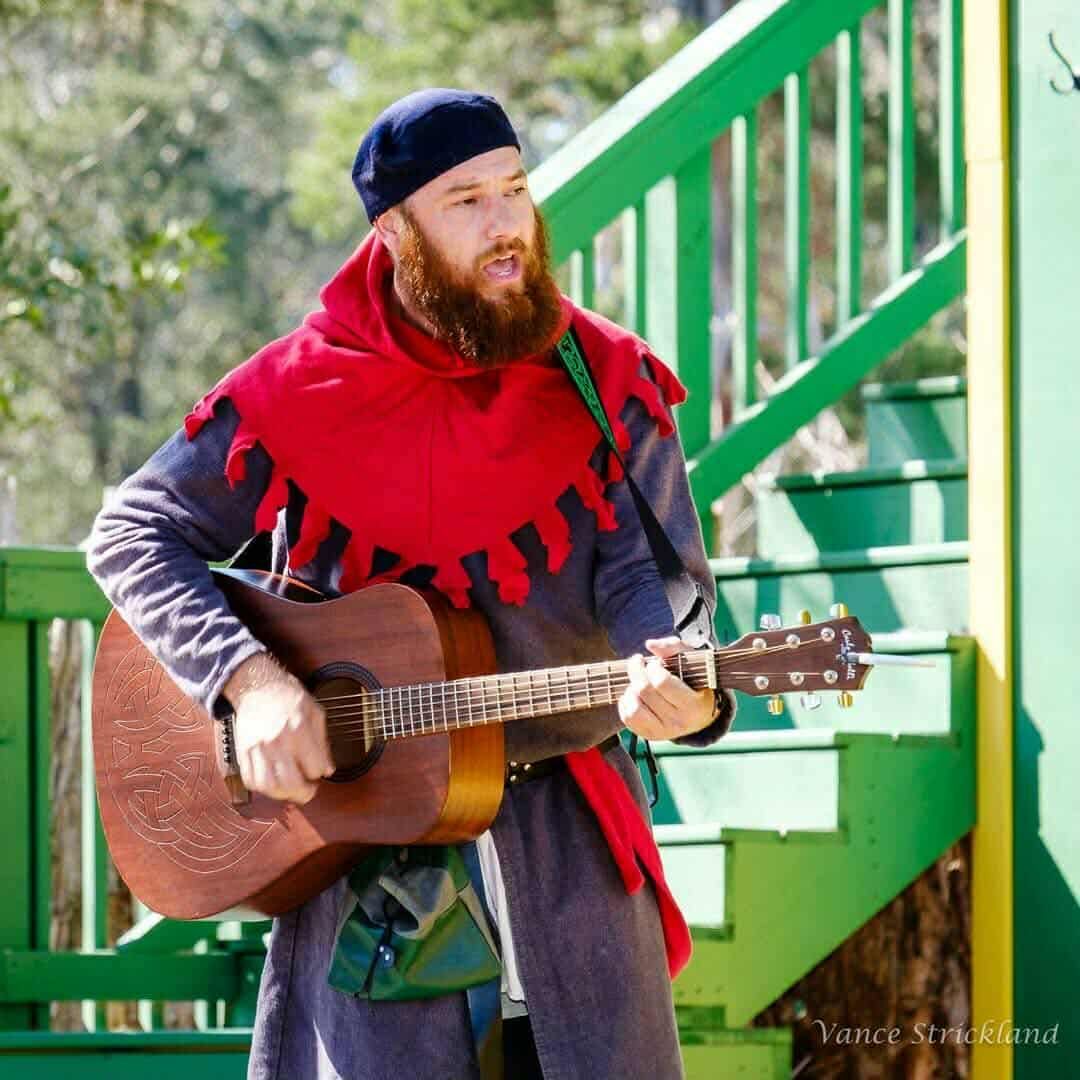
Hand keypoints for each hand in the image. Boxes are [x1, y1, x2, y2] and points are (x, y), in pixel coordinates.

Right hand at [224, 652, 334, 804]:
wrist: (258, 687)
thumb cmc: (289, 697)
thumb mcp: (315, 712)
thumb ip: (323, 742)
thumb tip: (327, 769)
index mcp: (298, 730)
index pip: (314, 767)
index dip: (320, 772)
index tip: (320, 769)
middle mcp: (277, 742)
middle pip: (291, 783)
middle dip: (305, 793)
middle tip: (310, 790)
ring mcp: (257, 749)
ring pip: (269, 786)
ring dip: (284, 795)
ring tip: (292, 790)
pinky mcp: (243, 753)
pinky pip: (251, 780)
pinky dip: (264, 788)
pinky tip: (274, 783)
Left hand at [618, 635, 715, 741]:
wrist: (700, 713)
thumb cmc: (694, 681)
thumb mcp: (692, 661)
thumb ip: (674, 647)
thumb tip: (650, 644)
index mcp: (693, 704)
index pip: (662, 682)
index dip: (653, 668)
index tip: (653, 663)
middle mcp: (679, 722)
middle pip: (644, 691)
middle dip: (637, 671)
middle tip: (639, 664)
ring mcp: (663, 732)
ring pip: (633, 708)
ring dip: (630, 690)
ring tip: (637, 682)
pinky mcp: (650, 735)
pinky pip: (628, 718)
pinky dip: (625, 703)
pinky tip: (634, 694)